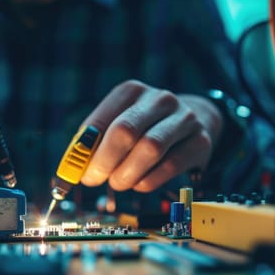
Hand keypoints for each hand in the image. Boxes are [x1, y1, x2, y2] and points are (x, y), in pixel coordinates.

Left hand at [80, 80, 222, 191]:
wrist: (196, 119)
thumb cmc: (145, 125)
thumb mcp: (118, 123)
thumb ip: (94, 142)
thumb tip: (73, 168)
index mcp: (132, 91)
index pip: (102, 119)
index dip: (86, 149)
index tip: (78, 171)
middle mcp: (160, 99)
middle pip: (125, 130)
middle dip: (105, 161)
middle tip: (94, 179)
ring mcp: (184, 118)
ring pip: (150, 148)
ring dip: (127, 173)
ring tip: (118, 183)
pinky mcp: (200, 141)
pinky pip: (171, 165)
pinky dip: (149, 180)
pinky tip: (139, 184)